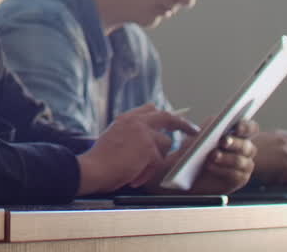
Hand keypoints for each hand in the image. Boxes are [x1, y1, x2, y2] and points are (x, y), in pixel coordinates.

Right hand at [77, 104, 198, 194]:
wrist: (93, 168)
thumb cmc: (100, 158)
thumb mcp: (114, 136)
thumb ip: (131, 132)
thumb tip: (147, 138)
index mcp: (127, 118)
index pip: (150, 109)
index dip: (162, 115)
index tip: (172, 119)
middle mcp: (137, 122)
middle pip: (167, 117)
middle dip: (182, 123)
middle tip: (193, 129)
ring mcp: (144, 134)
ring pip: (165, 144)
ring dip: (156, 159)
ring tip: (138, 170)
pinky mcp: (149, 149)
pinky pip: (158, 162)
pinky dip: (147, 172)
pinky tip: (135, 177)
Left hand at [181, 118, 258, 193]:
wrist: (188, 170)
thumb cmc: (194, 148)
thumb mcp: (198, 136)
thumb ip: (208, 129)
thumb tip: (212, 129)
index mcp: (239, 133)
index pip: (251, 128)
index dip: (246, 127)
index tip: (237, 128)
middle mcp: (246, 149)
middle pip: (246, 146)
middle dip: (234, 143)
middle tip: (223, 141)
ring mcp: (245, 165)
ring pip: (240, 161)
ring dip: (226, 158)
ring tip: (212, 155)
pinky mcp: (239, 179)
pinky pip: (236, 176)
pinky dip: (222, 170)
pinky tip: (210, 166)